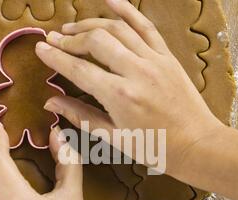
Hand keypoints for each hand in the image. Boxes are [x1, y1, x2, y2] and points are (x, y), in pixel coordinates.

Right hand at [35, 0, 224, 178]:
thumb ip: (81, 115)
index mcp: (120, 96)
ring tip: (73, 27)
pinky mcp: (167, 56)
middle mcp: (136, 72)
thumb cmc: (154, 147)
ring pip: (118, 29)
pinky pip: (146, 26)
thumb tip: (51, 101)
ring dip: (91, 24)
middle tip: (55, 39)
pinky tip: (110, 0)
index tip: (41, 49)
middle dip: (71, 38)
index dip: (56, 58)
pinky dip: (127, 10)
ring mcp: (154, 60)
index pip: (79, 69)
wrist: (197, 144)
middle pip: (96, 41)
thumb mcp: (114, 137)